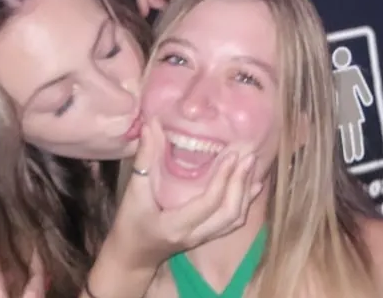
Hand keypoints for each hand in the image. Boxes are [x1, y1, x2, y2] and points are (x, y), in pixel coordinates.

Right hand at [106, 119, 262, 266]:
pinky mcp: (207, 236)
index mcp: (176, 225)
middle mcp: (195, 234)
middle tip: (249, 157)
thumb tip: (151, 125)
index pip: (208, 203)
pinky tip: (253, 186)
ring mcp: (203, 238)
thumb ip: (144, 159)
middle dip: (241, 184)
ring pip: (235, 219)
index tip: (232, 155)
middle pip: (229, 213)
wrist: (131, 257)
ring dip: (246, 192)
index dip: (222, 178)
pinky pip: (232, 222)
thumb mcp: (133, 193)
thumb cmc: (129, 224)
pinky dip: (245, 202)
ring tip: (252, 166)